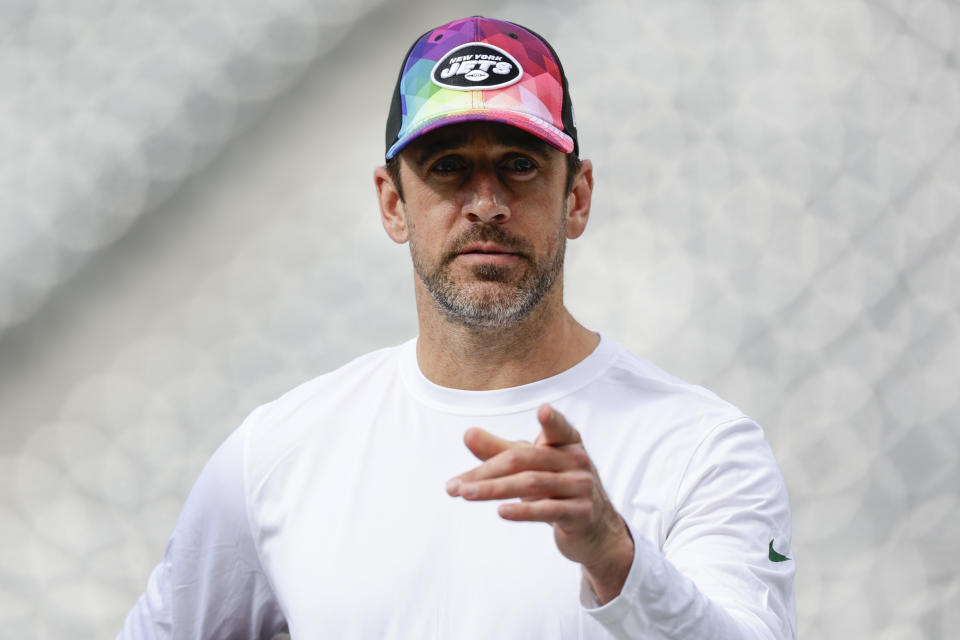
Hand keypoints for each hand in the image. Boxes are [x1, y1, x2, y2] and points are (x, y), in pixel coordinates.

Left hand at [446, 403, 633, 602]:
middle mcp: (576, 461)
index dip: (552, 420)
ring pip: (531, 484)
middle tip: (455, 485)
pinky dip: (522, 511)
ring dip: (493, 490)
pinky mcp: (580, 514)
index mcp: (566, 442)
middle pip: (524, 460)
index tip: (543, 410)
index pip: (558, 428)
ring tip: (465, 494)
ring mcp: (581, 488)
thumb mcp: (531, 466)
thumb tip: (467, 434)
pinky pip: (547, 510)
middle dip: (486, 472)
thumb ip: (500, 450)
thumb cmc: (556, 488)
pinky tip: (500, 511)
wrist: (593, 530)